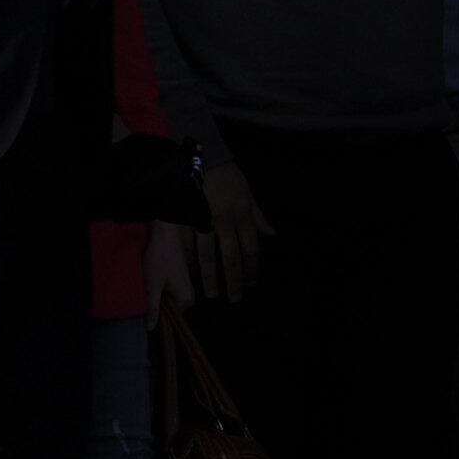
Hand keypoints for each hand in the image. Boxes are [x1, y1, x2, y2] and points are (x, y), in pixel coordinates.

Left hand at [143, 221, 193, 329]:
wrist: (165, 234)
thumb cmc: (160, 258)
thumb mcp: (152, 285)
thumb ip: (152, 308)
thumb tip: (150, 328)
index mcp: (185, 300)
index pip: (169, 319)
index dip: (154, 317)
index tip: (141, 312)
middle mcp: (188, 294)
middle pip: (167, 309)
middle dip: (153, 305)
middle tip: (142, 295)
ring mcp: (184, 285)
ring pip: (165, 299)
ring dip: (153, 295)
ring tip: (145, 286)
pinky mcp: (178, 278)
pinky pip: (166, 290)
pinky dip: (156, 287)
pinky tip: (149, 280)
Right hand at [193, 163, 271, 300]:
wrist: (204, 159)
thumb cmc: (228, 178)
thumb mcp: (249, 195)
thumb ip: (259, 217)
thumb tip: (271, 234)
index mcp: (243, 217)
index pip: (251, 250)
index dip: (252, 270)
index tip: (251, 285)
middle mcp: (226, 223)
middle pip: (231, 258)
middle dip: (234, 280)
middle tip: (234, 298)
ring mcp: (205, 222)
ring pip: (208, 256)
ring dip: (210, 277)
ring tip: (210, 294)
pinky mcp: (187, 219)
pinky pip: (188, 245)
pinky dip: (189, 261)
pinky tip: (190, 274)